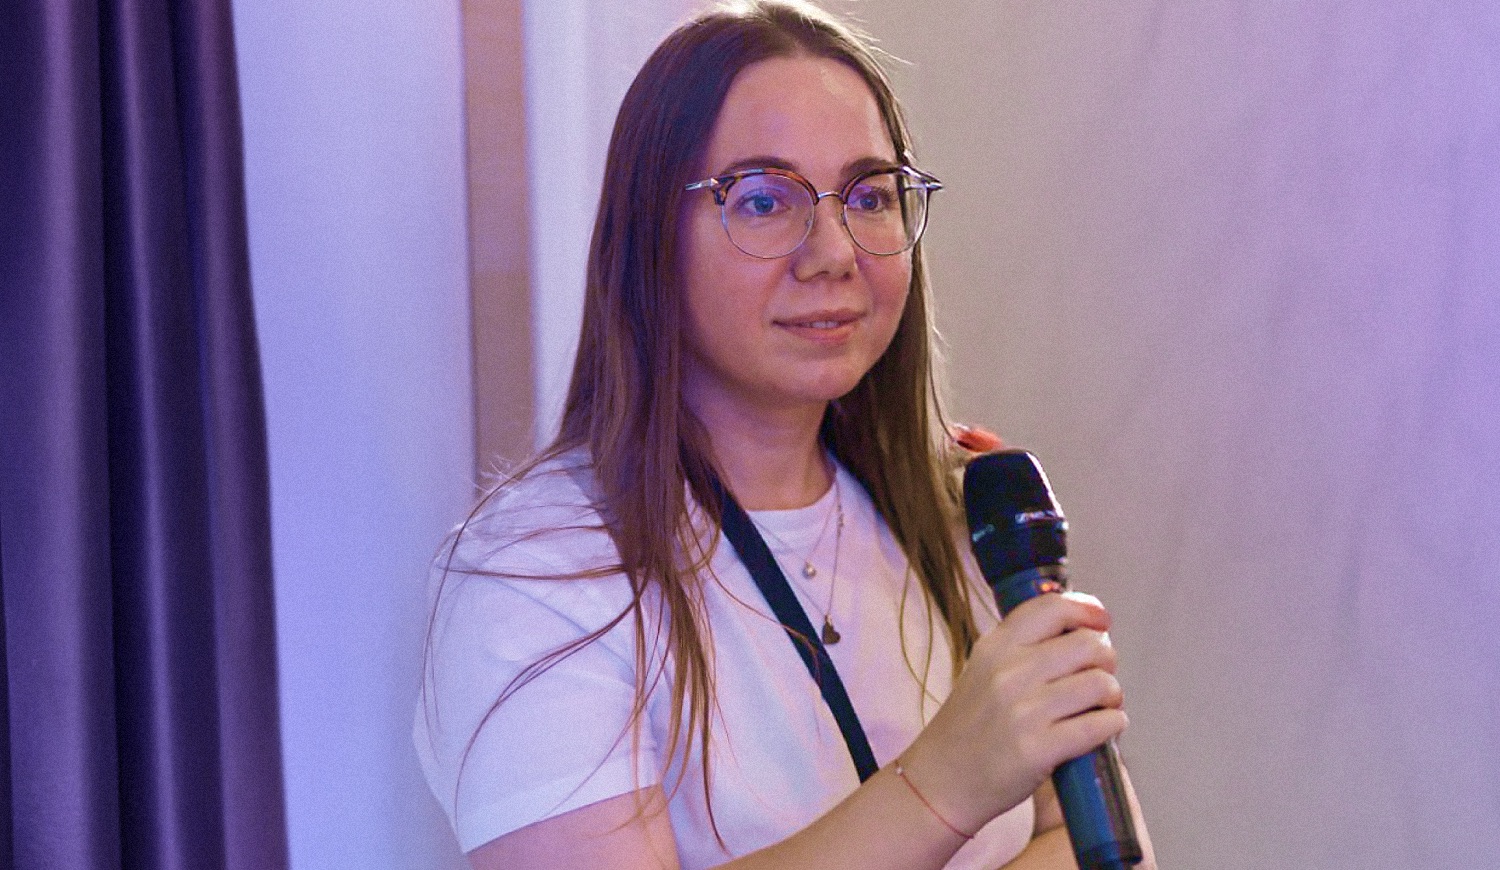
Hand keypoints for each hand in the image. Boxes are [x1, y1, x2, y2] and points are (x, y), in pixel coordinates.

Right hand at [898, 592, 1126, 835]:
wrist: (940, 781)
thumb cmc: (969, 727)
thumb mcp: (983, 671)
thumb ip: (1023, 648)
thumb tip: (1085, 631)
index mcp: (995, 647)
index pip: (1052, 607)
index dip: (1087, 609)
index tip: (1101, 622)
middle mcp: (1008, 672)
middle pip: (1087, 644)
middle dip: (1106, 659)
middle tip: (1100, 676)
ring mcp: (1023, 711)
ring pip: (1100, 684)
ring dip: (1112, 695)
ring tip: (1102, 707)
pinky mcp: (1038, 749)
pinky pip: (1100, 725)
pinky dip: (1112, 725)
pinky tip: (1103, 729)